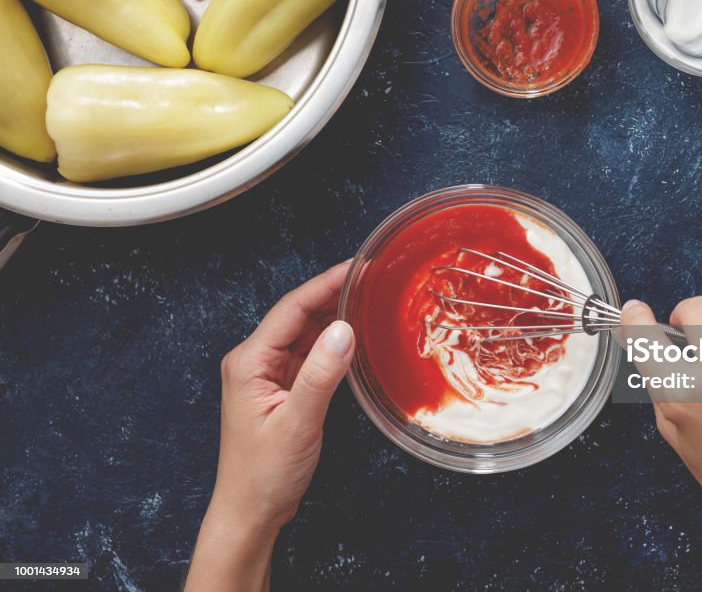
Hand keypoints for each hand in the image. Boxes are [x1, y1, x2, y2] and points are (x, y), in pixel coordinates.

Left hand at [185, 262, 354, 591]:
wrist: (250, 512)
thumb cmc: (264, 475)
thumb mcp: (297, 424)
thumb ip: (320, 375)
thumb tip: (344, 330)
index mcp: (249, 362)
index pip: (292, 309)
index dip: (326, 284)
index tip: (356, 268)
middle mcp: (254, 361)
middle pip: (298, 315)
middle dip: (333, 294)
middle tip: (372, 278)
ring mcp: (267, 374)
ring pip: (305, 333)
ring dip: (334, 317)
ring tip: (368, 298)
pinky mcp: (281, 388)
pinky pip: (308, 354)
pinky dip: (331, 342)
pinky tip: (353, 336)